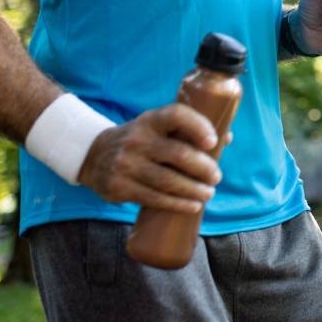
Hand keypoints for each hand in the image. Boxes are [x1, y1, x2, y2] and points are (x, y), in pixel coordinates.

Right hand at [77, 104, 226, 213]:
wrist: (94, 155)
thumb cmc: (141, 139)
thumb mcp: (157, 128)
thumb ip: (188, 130)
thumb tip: (227, 137)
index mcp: (150, 120)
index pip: (176, 115)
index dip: (198, 126)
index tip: (213, 141)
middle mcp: (137, 140)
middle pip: (178, 154)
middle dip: (203, 168)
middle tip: (216, 177)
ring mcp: (125, 164)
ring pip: (167, 181)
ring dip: (193, 190)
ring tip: (208, 193)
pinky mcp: (119, 187)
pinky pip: (154, 198)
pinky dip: (177, 204)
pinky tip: (192, 206)